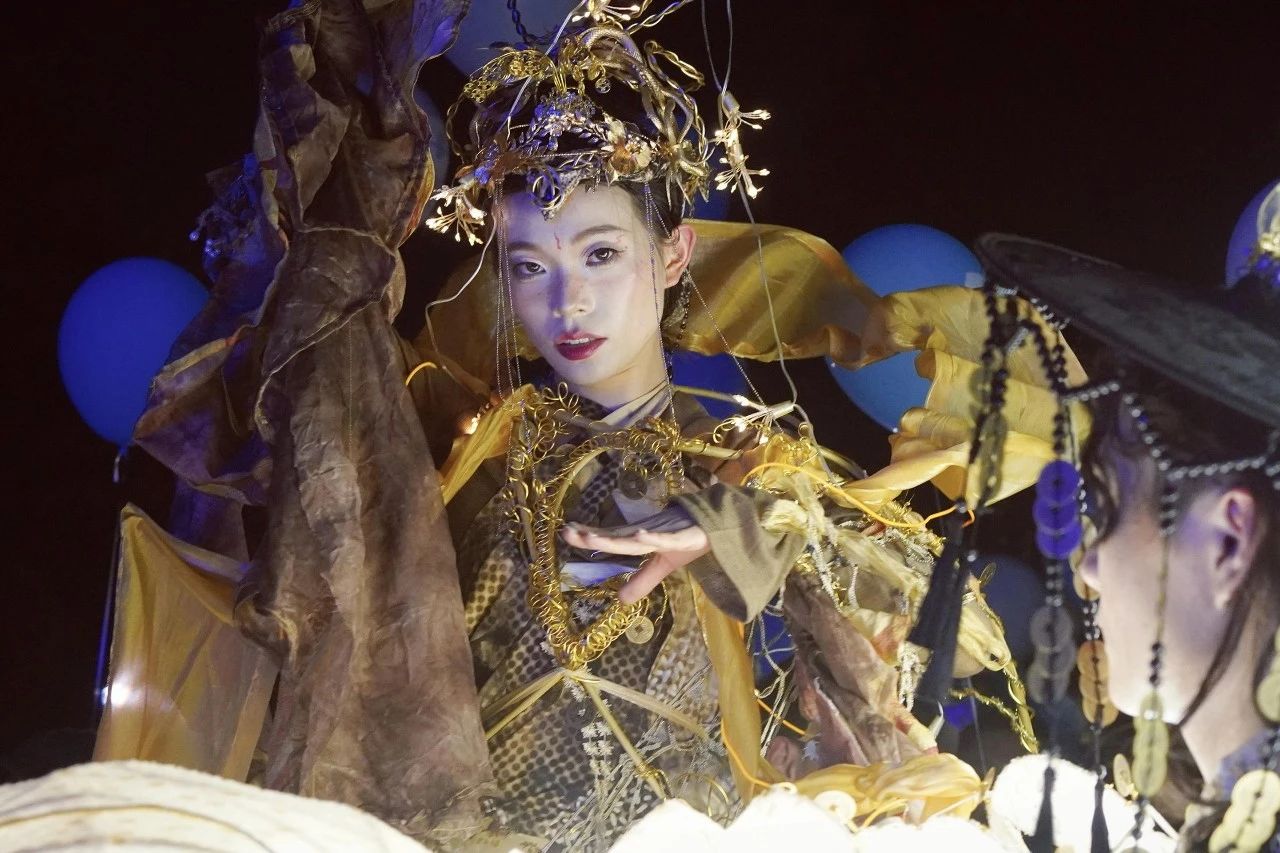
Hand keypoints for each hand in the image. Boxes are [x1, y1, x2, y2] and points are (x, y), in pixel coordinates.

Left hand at [561, 507, 709, 603]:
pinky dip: (654, 537)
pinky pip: (666, 539)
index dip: (588, 536)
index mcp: (641, 540)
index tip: (565, 532)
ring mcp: (664, 535)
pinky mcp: (683, 537)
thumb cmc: (689, 541)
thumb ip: (642, 582)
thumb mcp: (663, 566)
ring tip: (591, 537)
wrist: (720, 526)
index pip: (610, 538)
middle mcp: (648, 535)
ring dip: (614, 538)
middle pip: (615, 537)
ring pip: (634, 538)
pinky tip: (641, 536)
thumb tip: (619, 601)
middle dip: (592, 536)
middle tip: (567, 532)